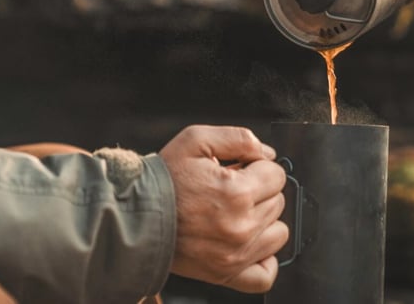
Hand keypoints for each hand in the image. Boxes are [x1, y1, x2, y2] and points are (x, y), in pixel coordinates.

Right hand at [159, 125, 287, 292]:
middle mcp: (240, 226)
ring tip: (238, 213)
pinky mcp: (226, 274)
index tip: (241, 170)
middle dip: (259, 191)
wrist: (135, 216)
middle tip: (231, 190)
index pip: (277, 175)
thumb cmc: (164, 181)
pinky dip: (263, 258)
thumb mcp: (196, 140)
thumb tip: (266, 152)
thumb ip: (238, 138)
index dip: (258, 168)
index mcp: (236, 192)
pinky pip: (265, 275)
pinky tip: (250, 242)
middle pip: (278, 201)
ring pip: (278, 233)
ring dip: (264, 220)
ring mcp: (235, 254)